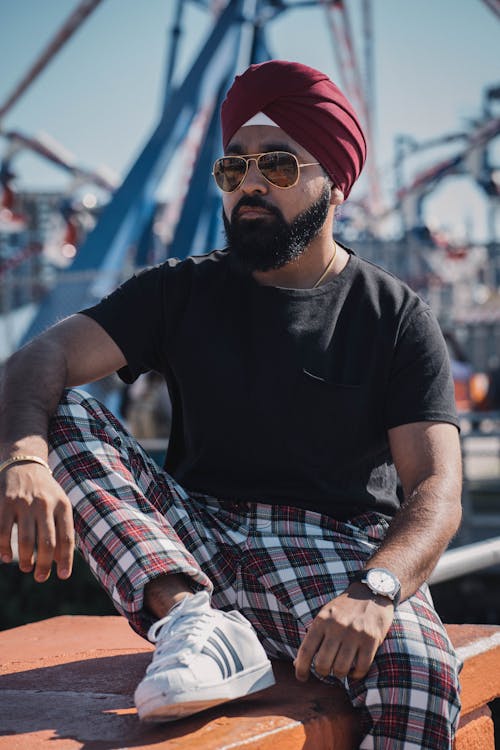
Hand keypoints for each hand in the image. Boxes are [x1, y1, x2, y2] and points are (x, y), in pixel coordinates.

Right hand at [0, 463, 73, 581]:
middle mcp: (45, 504)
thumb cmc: (45, 492)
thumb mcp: (59, 504)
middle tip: (40, 577)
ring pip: (26, 539)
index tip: (62, 576)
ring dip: (26, 559)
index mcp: (62, 505)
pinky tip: (5, 557)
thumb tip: (58, 560)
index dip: (65, 559)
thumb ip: (61, 528)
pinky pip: (3, 531)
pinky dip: (4, 548)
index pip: (67, 537)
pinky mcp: (5, 502)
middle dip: (44, 564)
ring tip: (27, 568)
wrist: (24, 464)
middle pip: (47, 542)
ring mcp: (25, 503)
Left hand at [294, 583, 394, 681]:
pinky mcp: (371, 639)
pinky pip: (361, 668)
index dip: (301, 668)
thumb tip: (298, 664)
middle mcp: (337, 626)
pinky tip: (354, 670)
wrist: (371, 592)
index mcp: (322, 620)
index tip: (302, 677)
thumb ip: (314, 637)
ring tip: (340, 669)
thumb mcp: (325, 615)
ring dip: (339, 674)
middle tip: (326, 671)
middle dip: (322, 672)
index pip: (306, 650)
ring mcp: (355, 633)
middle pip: (323, 663)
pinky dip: (356, 674)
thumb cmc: (345, 608)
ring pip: (341, 668)